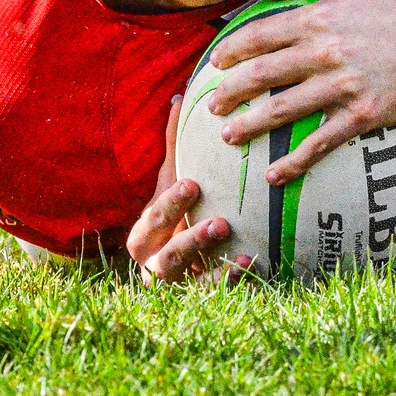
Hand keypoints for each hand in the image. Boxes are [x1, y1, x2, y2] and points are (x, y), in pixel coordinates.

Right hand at [125, 99, 249, 283]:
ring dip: (212, 263)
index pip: (153, 221)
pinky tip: (251, 264)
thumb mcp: (172, 181)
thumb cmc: (177, 212)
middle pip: (166, 257)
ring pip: (190, 282)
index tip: (193, 185)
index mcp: (145, 235)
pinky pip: (213, 295)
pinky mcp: (199, 298)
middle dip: (190, 239)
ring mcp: (178, 285)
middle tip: (219, 222)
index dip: (169, 206)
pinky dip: (230, 281)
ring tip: (241, 252)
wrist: (183, 262)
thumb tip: (179, 97)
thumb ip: (174, 146)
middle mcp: (155, 264)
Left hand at [206, 0, 395, 184]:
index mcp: (318, 19)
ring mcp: (343, 86)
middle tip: (212, 104)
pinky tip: (274, 174)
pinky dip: (294, 162)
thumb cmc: (393, 12)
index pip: (260, 35)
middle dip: (229, 91)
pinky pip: (320, 142)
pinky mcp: (361, 116)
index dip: (230, 50)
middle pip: (262, 74)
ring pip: (283, 110)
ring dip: (250, 125)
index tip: (213, 63)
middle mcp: (325, 52)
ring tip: (228, 135)